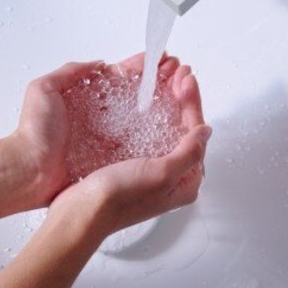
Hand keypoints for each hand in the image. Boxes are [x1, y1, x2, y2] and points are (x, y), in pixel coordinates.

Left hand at [6, 54, 183, 206]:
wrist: (29, 172)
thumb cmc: (33, 134)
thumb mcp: (43, 90)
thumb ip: (70, 72)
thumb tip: (98, 64)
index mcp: (90, 99)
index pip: (123, 77)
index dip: (143, 67)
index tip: (161, 60)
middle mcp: (104, 118)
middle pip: (139, 96)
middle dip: (161, 82)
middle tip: (180, 74)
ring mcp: (111, 138)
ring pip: (144, 117)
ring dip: (165, 103)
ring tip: (184, 91)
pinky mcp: (114, 157)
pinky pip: (141, 144)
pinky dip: (159, 133)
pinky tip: (174, 124)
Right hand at [48, 62, 210, 241]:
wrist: (82, 214)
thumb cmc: (119, 198)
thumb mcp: (162, 174)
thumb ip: (188, 152)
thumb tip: (206, 131)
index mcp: (186, 182)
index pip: (196, 133)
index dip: (193, 102)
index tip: (187, 79)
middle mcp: (174, 178)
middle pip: (185, 129)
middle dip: (183, 99)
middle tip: (180, 74)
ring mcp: (155, 173)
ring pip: (169, 129)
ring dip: (171, 104)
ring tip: (168, 81)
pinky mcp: (136, 167)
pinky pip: (152, 135)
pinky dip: (154, 115)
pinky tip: (150, 103)